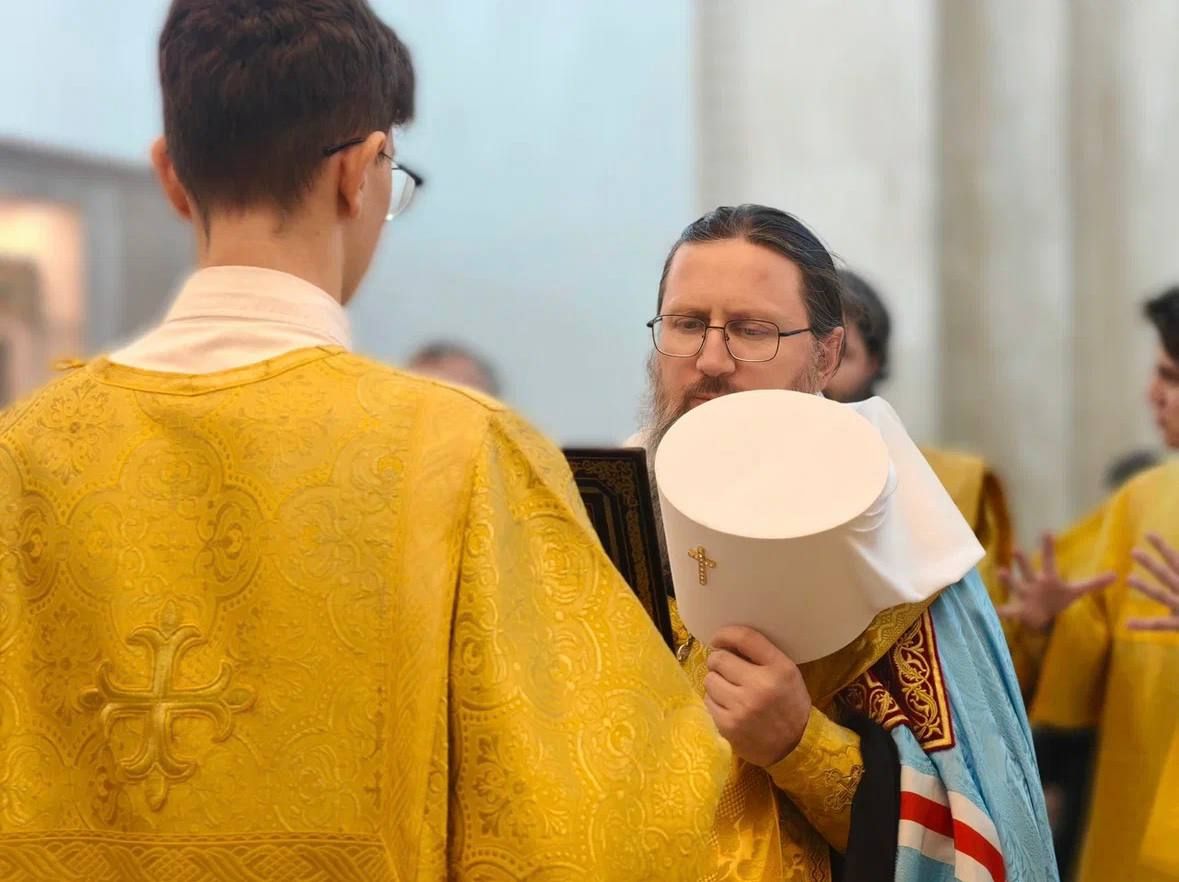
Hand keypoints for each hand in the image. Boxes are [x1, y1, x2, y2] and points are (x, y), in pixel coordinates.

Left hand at [704, 625, 811, 767]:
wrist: (794, 747)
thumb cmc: (789, 705)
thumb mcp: (787, 673)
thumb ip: (762, 654)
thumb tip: (726, 642)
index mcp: (779, 669)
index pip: (744, 638)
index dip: (725, 634)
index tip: (718, 639)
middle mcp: (760, 686)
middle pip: (719, 658)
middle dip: (719, 661)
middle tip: (727, 670)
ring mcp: (742, 707)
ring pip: (709, 679)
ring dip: (716, 682)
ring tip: (729, 690)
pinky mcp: (728, 725)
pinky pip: (708, 700)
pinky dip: (715, 701)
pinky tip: (728, 706)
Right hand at [997, 533, 1115, 630]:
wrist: (1042, 616)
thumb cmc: (1057, 599)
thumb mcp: (1076, 591)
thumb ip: (1094, 583)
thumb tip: (1116, 575)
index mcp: (1048, 578)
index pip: (1049, 560)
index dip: (1048, 547)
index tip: (1046, 532)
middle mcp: (1033, 583)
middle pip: (1028, 570)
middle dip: (1022, 561)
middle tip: (1016, 549)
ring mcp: (1025, 596)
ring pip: (1016, 586)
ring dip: (1008, 580)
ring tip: (1001, 572)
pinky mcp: (1020, 610)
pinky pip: (1009, 610)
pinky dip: (1002, 610)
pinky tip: (994, 608)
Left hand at [1128, 533, 1178, 631]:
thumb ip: (1176, 581)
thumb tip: (1171, 568)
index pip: (1175, 560)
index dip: (1162, 547)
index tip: (1148, 534)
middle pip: (1167, 574)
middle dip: (1151, 563)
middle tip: (1133, 551)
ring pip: (1162, 595)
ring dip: (1145, 588)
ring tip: (1128, 580)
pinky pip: (1161, 625)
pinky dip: (1144, 625)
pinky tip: (1127, 624)